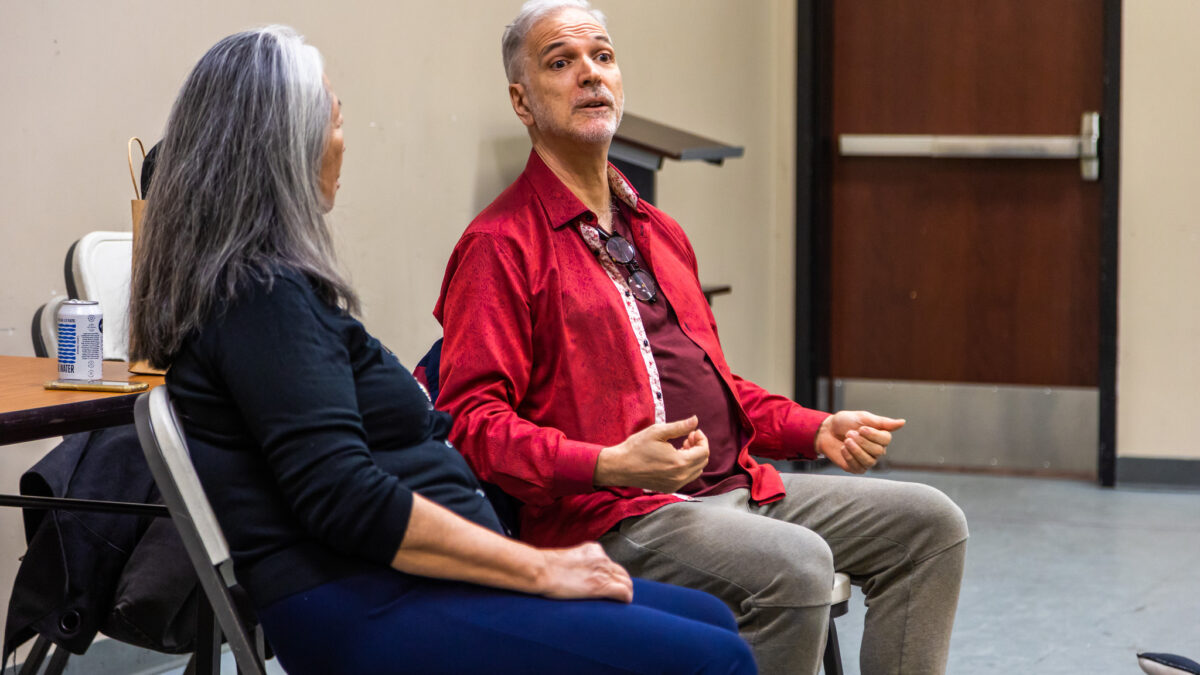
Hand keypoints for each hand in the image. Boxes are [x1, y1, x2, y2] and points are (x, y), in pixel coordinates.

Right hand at [536, 542, 632, 602]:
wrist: (541, 570)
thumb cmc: (544, 567)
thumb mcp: (565, 558)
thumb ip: (576, 563)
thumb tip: (573, 573)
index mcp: (592, 549)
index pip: (610, 563)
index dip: (612, 574)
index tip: (609, 582)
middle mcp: (601, 558)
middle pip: (621, 572)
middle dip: (622, 583)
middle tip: (619, 593)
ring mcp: (603, 571)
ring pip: (626, 582)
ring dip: (626, 591)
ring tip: (622, 601)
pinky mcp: (601, 585)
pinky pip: (623, 592)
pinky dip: (626, 598)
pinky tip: (623, 603)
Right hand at [594, 416, 709, 492]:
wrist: (619, 467)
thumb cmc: (636, 447)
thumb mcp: (658, 432)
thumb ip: (679, 427)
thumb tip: (695, 420)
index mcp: (679, 462)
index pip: (704, 452)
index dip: (702, 439)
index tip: (693, 431)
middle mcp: (680, 477)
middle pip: (702, 462)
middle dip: (698, 447)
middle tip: (687, 437)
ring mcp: (675, 485)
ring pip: (696, 471)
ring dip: (693, 457)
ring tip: (681, 446)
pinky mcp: (669, 488)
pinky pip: (686, 478)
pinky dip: (686, 467)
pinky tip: (674, 457)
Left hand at [815, 410, 905, 473]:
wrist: (826, 431)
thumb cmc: (845, 422)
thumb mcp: (862, 418)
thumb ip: (882, 422)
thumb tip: (903, 422)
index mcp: (880, 437)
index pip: (886, 439)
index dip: (874, 435)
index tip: (861, 428)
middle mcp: (877, 450)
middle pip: (878, 451)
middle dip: (862, 442)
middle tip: (849, 433)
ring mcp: (867, 460)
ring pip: (870, 461)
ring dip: (856, 450)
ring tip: (846, 440)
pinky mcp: (856, 468)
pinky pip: (859, 467)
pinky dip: (850, 457)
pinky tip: (843, 449)